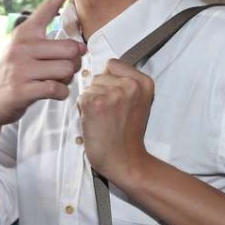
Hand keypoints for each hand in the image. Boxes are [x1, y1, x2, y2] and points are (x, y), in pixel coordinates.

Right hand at [0, 0, 84, 127]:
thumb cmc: (13, 76)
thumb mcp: (24, 52)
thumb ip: (49, 46)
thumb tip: (80, 48)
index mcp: (25, 32)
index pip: (49, 6)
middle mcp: (22, 45)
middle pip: (71, 48)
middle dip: (74, 63)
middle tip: (62, 70)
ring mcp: (21, 67)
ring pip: (67, 69)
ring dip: (67, 79)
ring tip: (53, 81)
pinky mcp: (22, 89)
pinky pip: (58, 89)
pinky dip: (61, 94)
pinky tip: (51, 94)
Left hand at [78, 59, 155, 185]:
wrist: (125, 160)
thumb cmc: (128, 133)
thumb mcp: (138, 101)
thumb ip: (125, 82)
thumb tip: (101, 72)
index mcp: (143, 82)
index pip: (113, 64)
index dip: (109, 80)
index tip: (116, 98)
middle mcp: (130, 85)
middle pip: (99, 76)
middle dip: (100, 91)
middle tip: (110, 112)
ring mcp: (112, 93)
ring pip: (88, 87)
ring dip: (91, 101)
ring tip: (103, 118)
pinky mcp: (95, 103)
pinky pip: (80, 98)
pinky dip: (83, 110)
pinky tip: (95, 122)